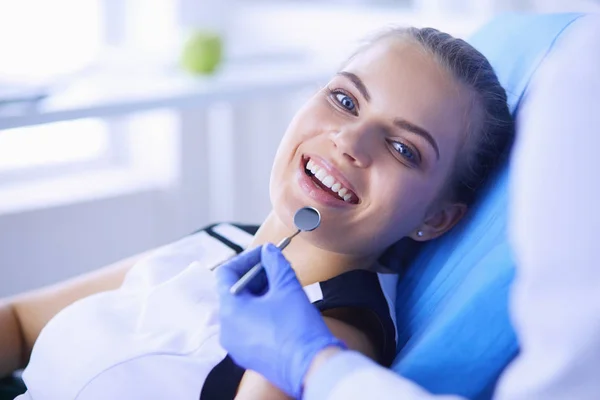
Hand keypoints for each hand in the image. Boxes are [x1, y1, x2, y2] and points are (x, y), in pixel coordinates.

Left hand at [215, 244, 345, 397]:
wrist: (311, 367)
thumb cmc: (297, 328)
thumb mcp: (287, 287)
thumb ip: (275, 263)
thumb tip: (269, 251)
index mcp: (230, 311)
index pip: (226, 273)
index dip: (246, 258)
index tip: (265, 254)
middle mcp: (226, 330)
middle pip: (234, 292)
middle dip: (255, 276)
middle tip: (276, 267)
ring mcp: (236, 345)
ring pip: (241, 310)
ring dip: (259, 293)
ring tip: (281, 286)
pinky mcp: (248, 355)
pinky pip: (247, 327)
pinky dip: (259, 312)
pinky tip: (280, 307)